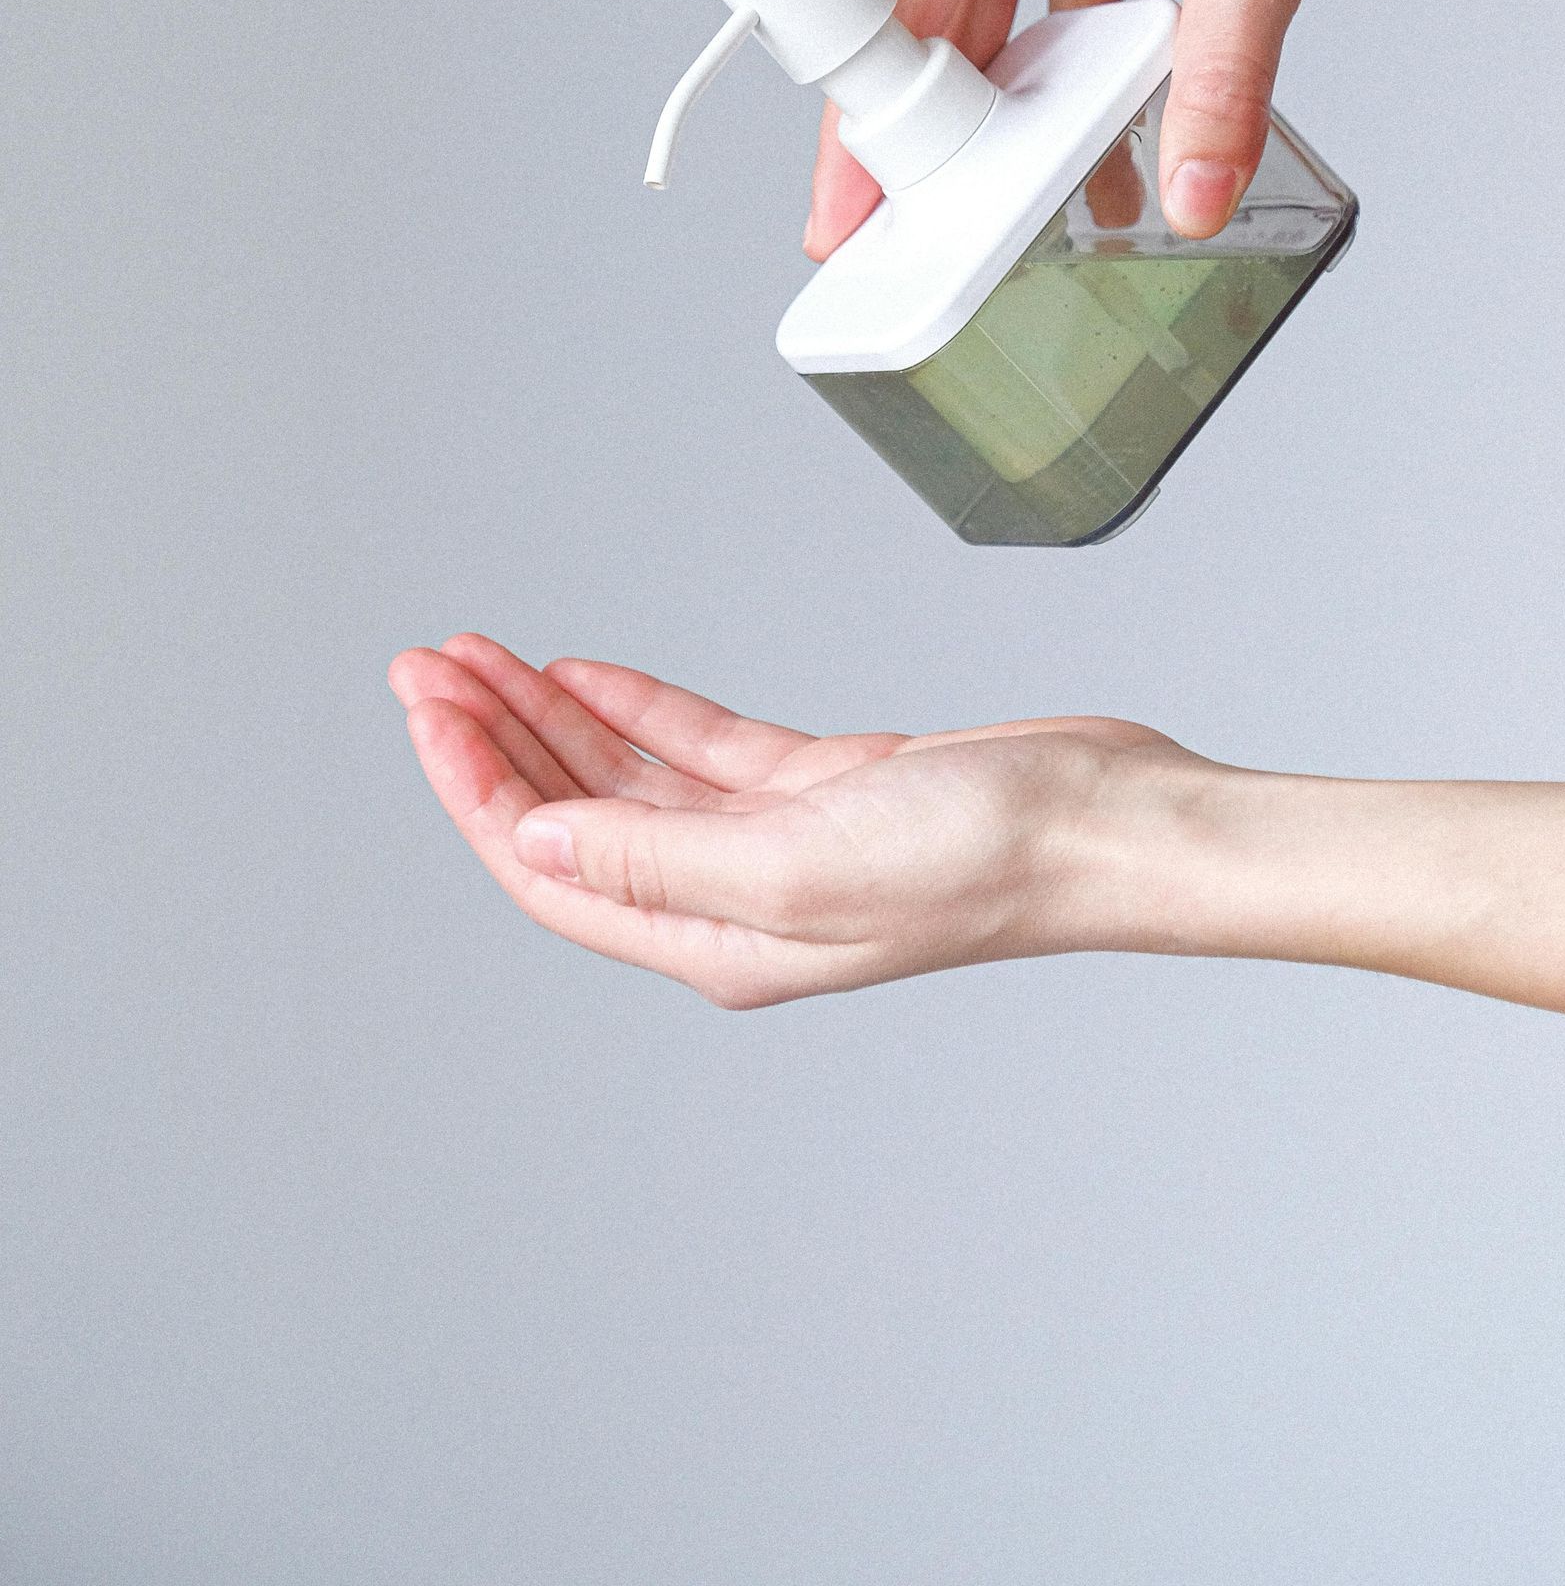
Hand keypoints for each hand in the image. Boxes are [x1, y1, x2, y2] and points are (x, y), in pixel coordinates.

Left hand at [389, 636, 1208, 1006]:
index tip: (431, 712)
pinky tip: (585, 674)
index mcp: (715, 941)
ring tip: (483, 658)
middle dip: (493, 741)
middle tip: (429, 665)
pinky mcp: (821, 788)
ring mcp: (776, 842)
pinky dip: (637, 706)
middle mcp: (731, 899)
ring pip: (627, 777)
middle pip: (573, 817)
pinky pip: (699, 747)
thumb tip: (528, 842)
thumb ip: (654, 855)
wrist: (1101, 822)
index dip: (479, 790)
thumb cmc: (978, 861)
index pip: (550, 869)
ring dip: (551, 717)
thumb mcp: (791, 864)